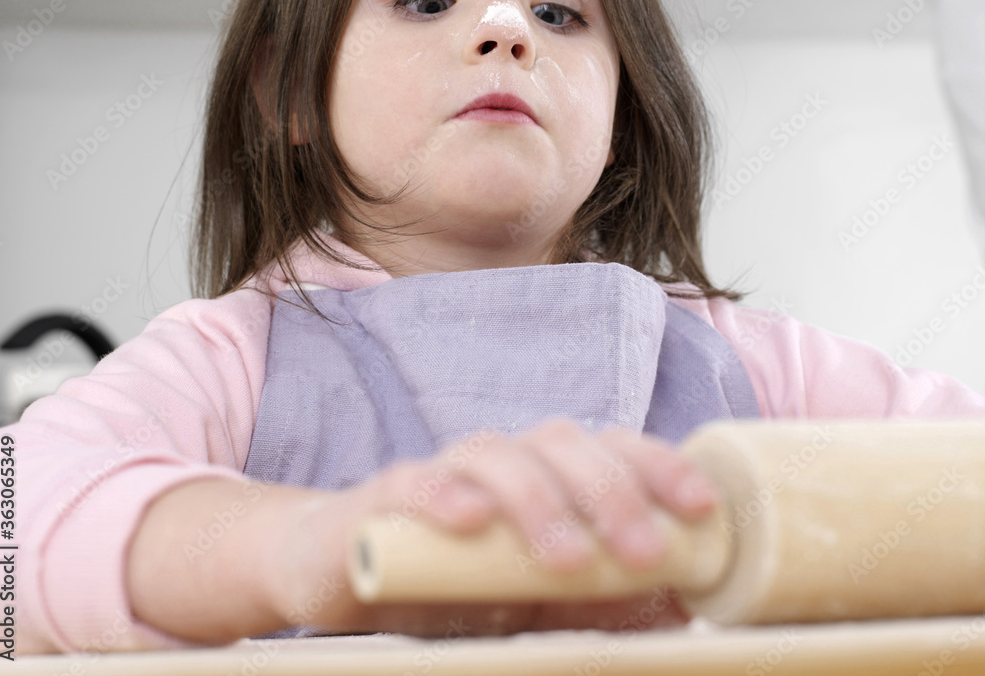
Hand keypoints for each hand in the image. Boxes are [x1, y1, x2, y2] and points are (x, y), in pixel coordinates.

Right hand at [347, 417, 717, 635]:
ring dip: (539, 500)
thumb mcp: (545, 601)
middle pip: (562, 445)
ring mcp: (445, 471)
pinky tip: (471, 521)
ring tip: (568, 559)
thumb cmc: (458, 582)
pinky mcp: (388, 495)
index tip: (702, 508)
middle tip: (644, 551)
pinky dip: (444, 495)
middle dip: (610, 493)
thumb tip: (685, 607)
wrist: (349, 571)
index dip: (658, 467)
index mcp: (547, 473)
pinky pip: (416, 481)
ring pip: (497, 456)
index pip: (611, 448)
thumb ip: (604, 599)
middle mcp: (502, 459)